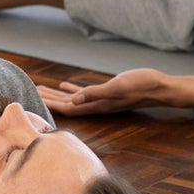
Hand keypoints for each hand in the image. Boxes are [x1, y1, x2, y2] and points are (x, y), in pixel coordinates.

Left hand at [37, 68, 168, 115]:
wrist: (161, 87)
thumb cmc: (141, 85)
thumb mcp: (117, 87)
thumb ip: (96, 93)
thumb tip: (74, 100)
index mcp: (97, 105)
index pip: (68, 108)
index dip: (51, 105)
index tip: (34, 102)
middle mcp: (97, 105)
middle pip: (67, 105)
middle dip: (49, 100)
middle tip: (32, 93)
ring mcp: (102, 100)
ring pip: (74, 99)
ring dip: (58, 95)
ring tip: (43, 89)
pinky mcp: (108, 92)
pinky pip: (86, 92)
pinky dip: (73, 89)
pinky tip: (65, 85)